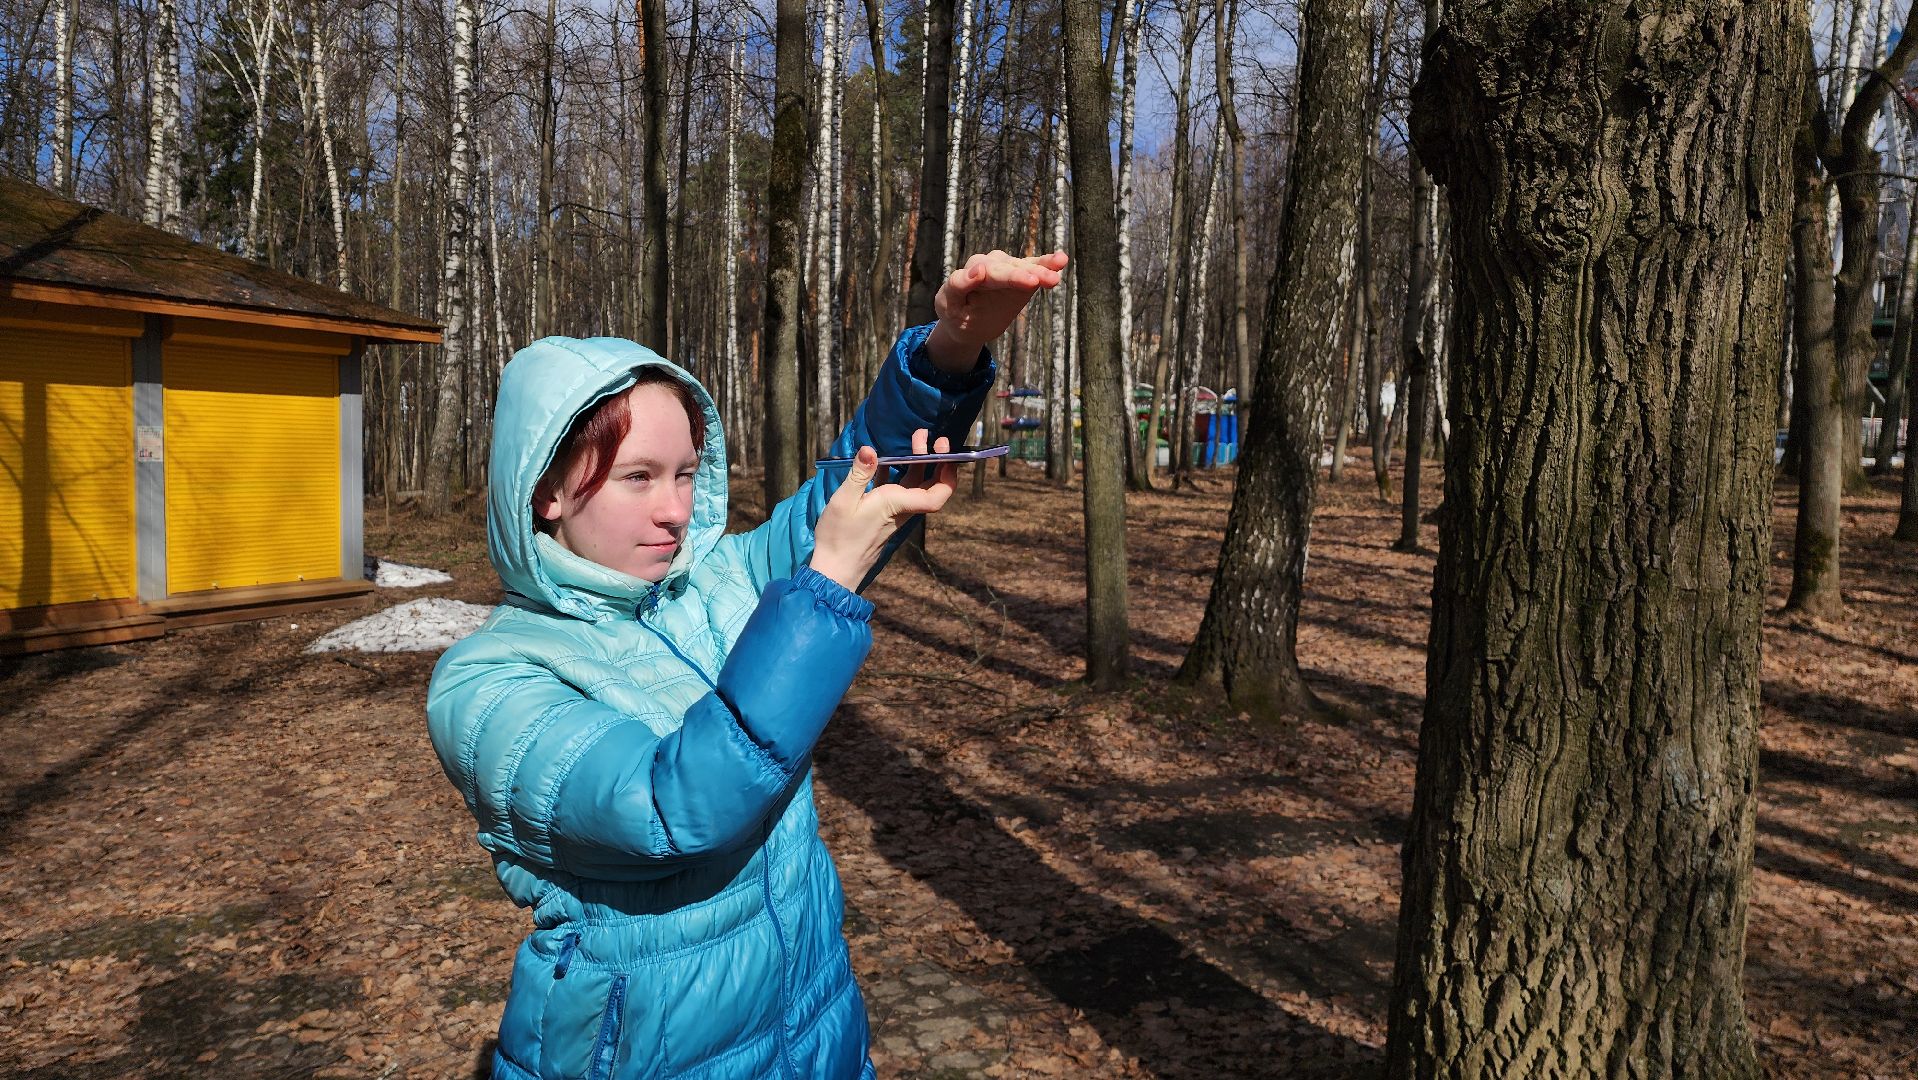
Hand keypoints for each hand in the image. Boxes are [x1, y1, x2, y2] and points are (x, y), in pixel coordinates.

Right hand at [810, 429, 959, 590]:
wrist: (836, 568)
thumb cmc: (839, 537)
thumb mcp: (843, 501)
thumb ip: (859, 475)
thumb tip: (869, 449)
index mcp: (897, 504)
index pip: (936, 495)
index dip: (948, 476)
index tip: (946, 453)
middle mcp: (902, 508)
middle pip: (930, 485)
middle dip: (935, 459)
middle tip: (929, 436)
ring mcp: (894, 511)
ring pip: (916, 485)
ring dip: (918, 462)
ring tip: (915, 438)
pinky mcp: (885, 513)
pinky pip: (900, 489)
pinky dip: (900, 471)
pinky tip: (888, 458)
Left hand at [925, 249, 1068, 370]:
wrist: (967, 323)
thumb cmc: (956, 314)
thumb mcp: (949, 306)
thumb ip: (958, 285)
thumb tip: (978, 269)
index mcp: (966, 274)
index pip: (983, 274)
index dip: (996, 277)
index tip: (1008, 277)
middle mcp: (987, 264)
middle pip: (1007, 269)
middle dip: (1023, 274)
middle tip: (1039, 281)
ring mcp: (1005, 267)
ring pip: (1023, 267)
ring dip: (1040, 269)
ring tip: (1056, 271)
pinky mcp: (1020, 274)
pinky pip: (1035, 268)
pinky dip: (1047, 264)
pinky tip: (1061, 260)